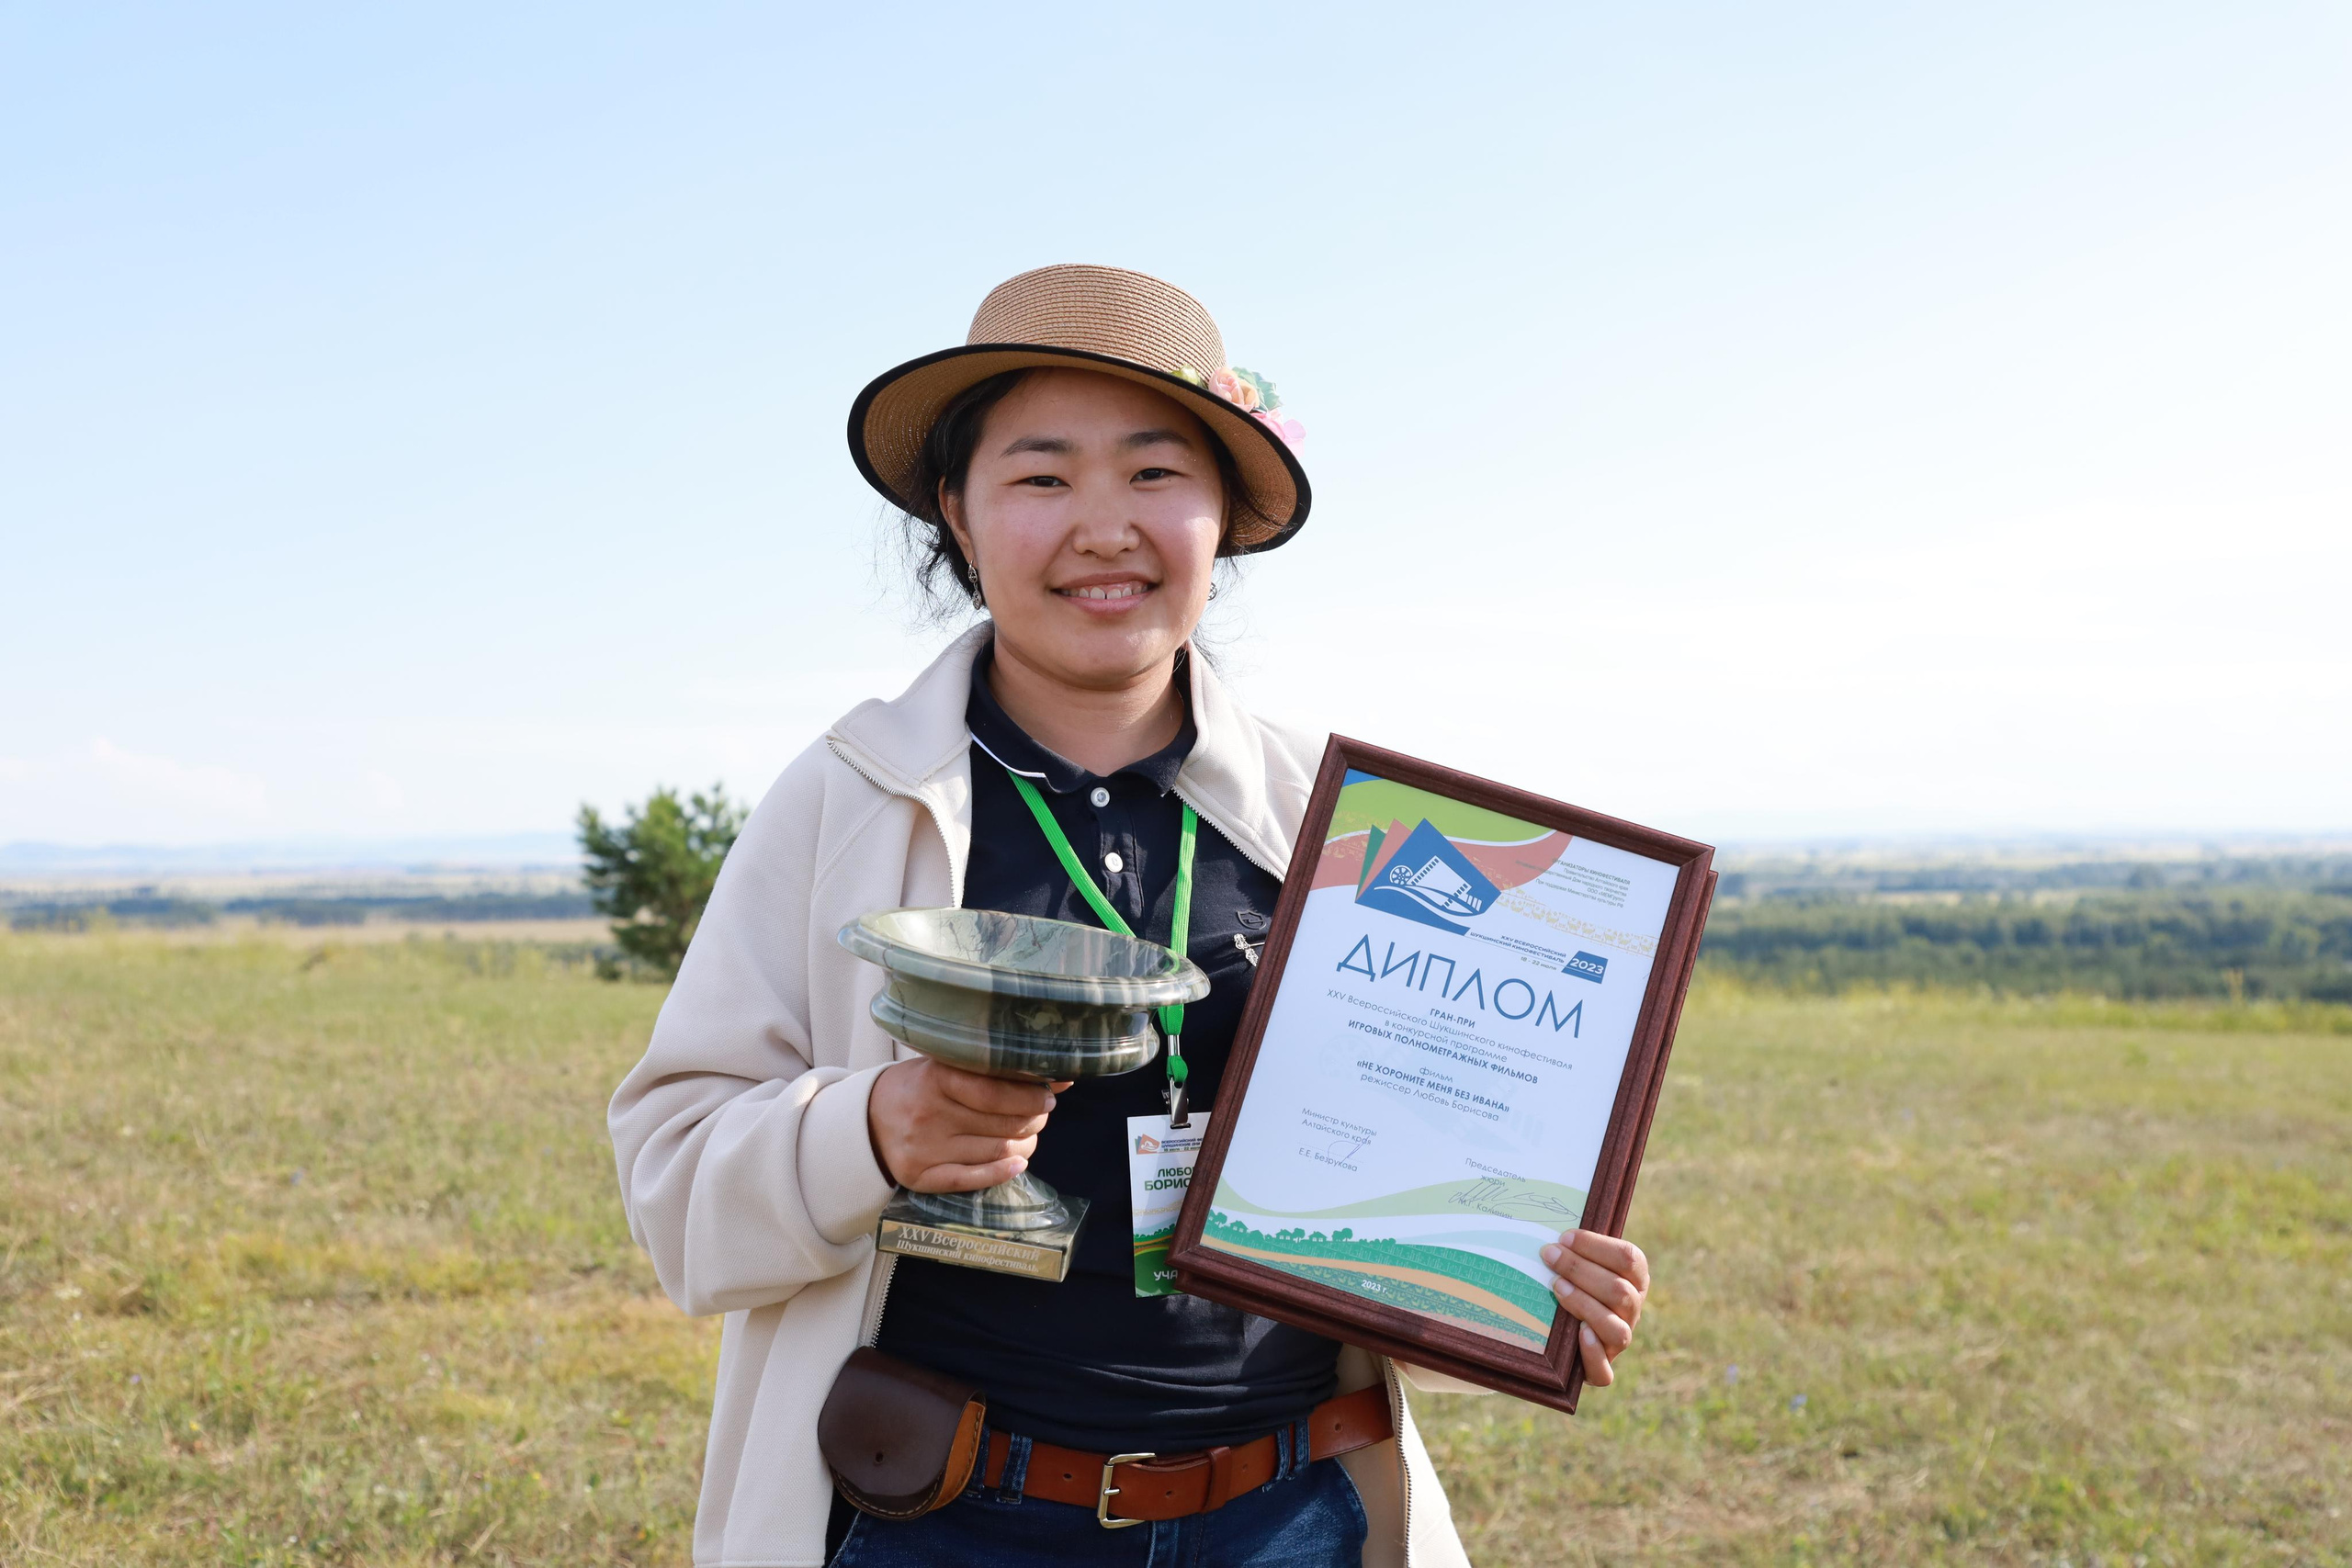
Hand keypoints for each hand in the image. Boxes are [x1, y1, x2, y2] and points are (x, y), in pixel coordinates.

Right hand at [866, 1059, 1068, 1192]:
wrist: (866, 1120)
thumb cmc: (917, 1088)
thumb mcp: (945, 1067)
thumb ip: (992, 1071)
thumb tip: (1060, 1079)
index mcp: (935, 1079)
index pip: (995, 1093)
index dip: (1030, 1097)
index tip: (1049, 1095)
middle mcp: (929, 1115)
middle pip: (1001, 1125)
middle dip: (1033, 1120)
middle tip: (1041, 1114)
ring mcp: (924, 1149)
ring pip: (994, 1152)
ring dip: (1023, 1146)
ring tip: (1028, 1136)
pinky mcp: (920, 1177)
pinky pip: (971, 1179)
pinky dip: (1001, 1173)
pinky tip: (1017, 1163)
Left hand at [1542, 1229, 1649, 1386]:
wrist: (1565, 1332)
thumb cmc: (1573, 1282)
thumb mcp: (1582, 1263)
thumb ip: (1578, 1250)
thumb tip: (1554, 1234)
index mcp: (1635, 1279)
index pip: (1629, 1258)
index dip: (1597, 1246)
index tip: (1564, 1237)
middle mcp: (1633, 1310)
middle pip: (1619, 1291)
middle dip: (1580, 1269)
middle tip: (1549, 1255)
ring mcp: (1620, 1341)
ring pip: (1617, 1329)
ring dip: (1585, 1305)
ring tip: (1557, 1287)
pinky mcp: (1602, 1370)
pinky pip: (1605, 1371)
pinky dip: (1592, 1353)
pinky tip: (1579, 1333)